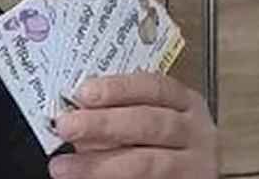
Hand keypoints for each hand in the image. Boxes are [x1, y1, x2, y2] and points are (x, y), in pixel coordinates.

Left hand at [49, 73, 217, 178]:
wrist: (182, 171)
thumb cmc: (157, 139)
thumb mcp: (142, 115)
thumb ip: (112, 111)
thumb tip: (70, 113)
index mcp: (181, 102)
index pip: (153, 87)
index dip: (117, 88)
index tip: (83, 92)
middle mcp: (192, 131)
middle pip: (149, 123)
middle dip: (103, 124)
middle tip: (66, 126)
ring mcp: (192, 164)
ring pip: (147, 163)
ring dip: (101, 164)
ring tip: (65, 167)